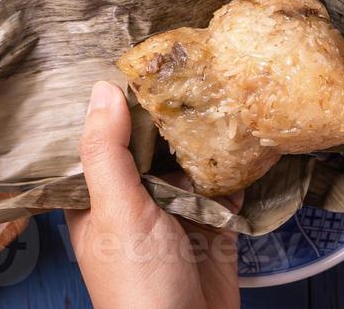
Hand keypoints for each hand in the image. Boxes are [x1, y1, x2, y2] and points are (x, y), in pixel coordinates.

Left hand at [66, 81, 239, 308]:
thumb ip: (108, 152)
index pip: (102, 137)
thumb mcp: (117, 211)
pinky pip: (225, 185)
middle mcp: (134, 201)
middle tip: (191, 59)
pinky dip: (237, 166)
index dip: (117, 101)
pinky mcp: (213, 225)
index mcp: (96, 199)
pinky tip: (247, 135)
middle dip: (171, 111)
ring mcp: (175, 213)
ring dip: (208, 135)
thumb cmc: (138, 287)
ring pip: (190, 161)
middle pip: (152, 143)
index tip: (138, 57)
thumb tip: (103, 88)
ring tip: (224, 86)